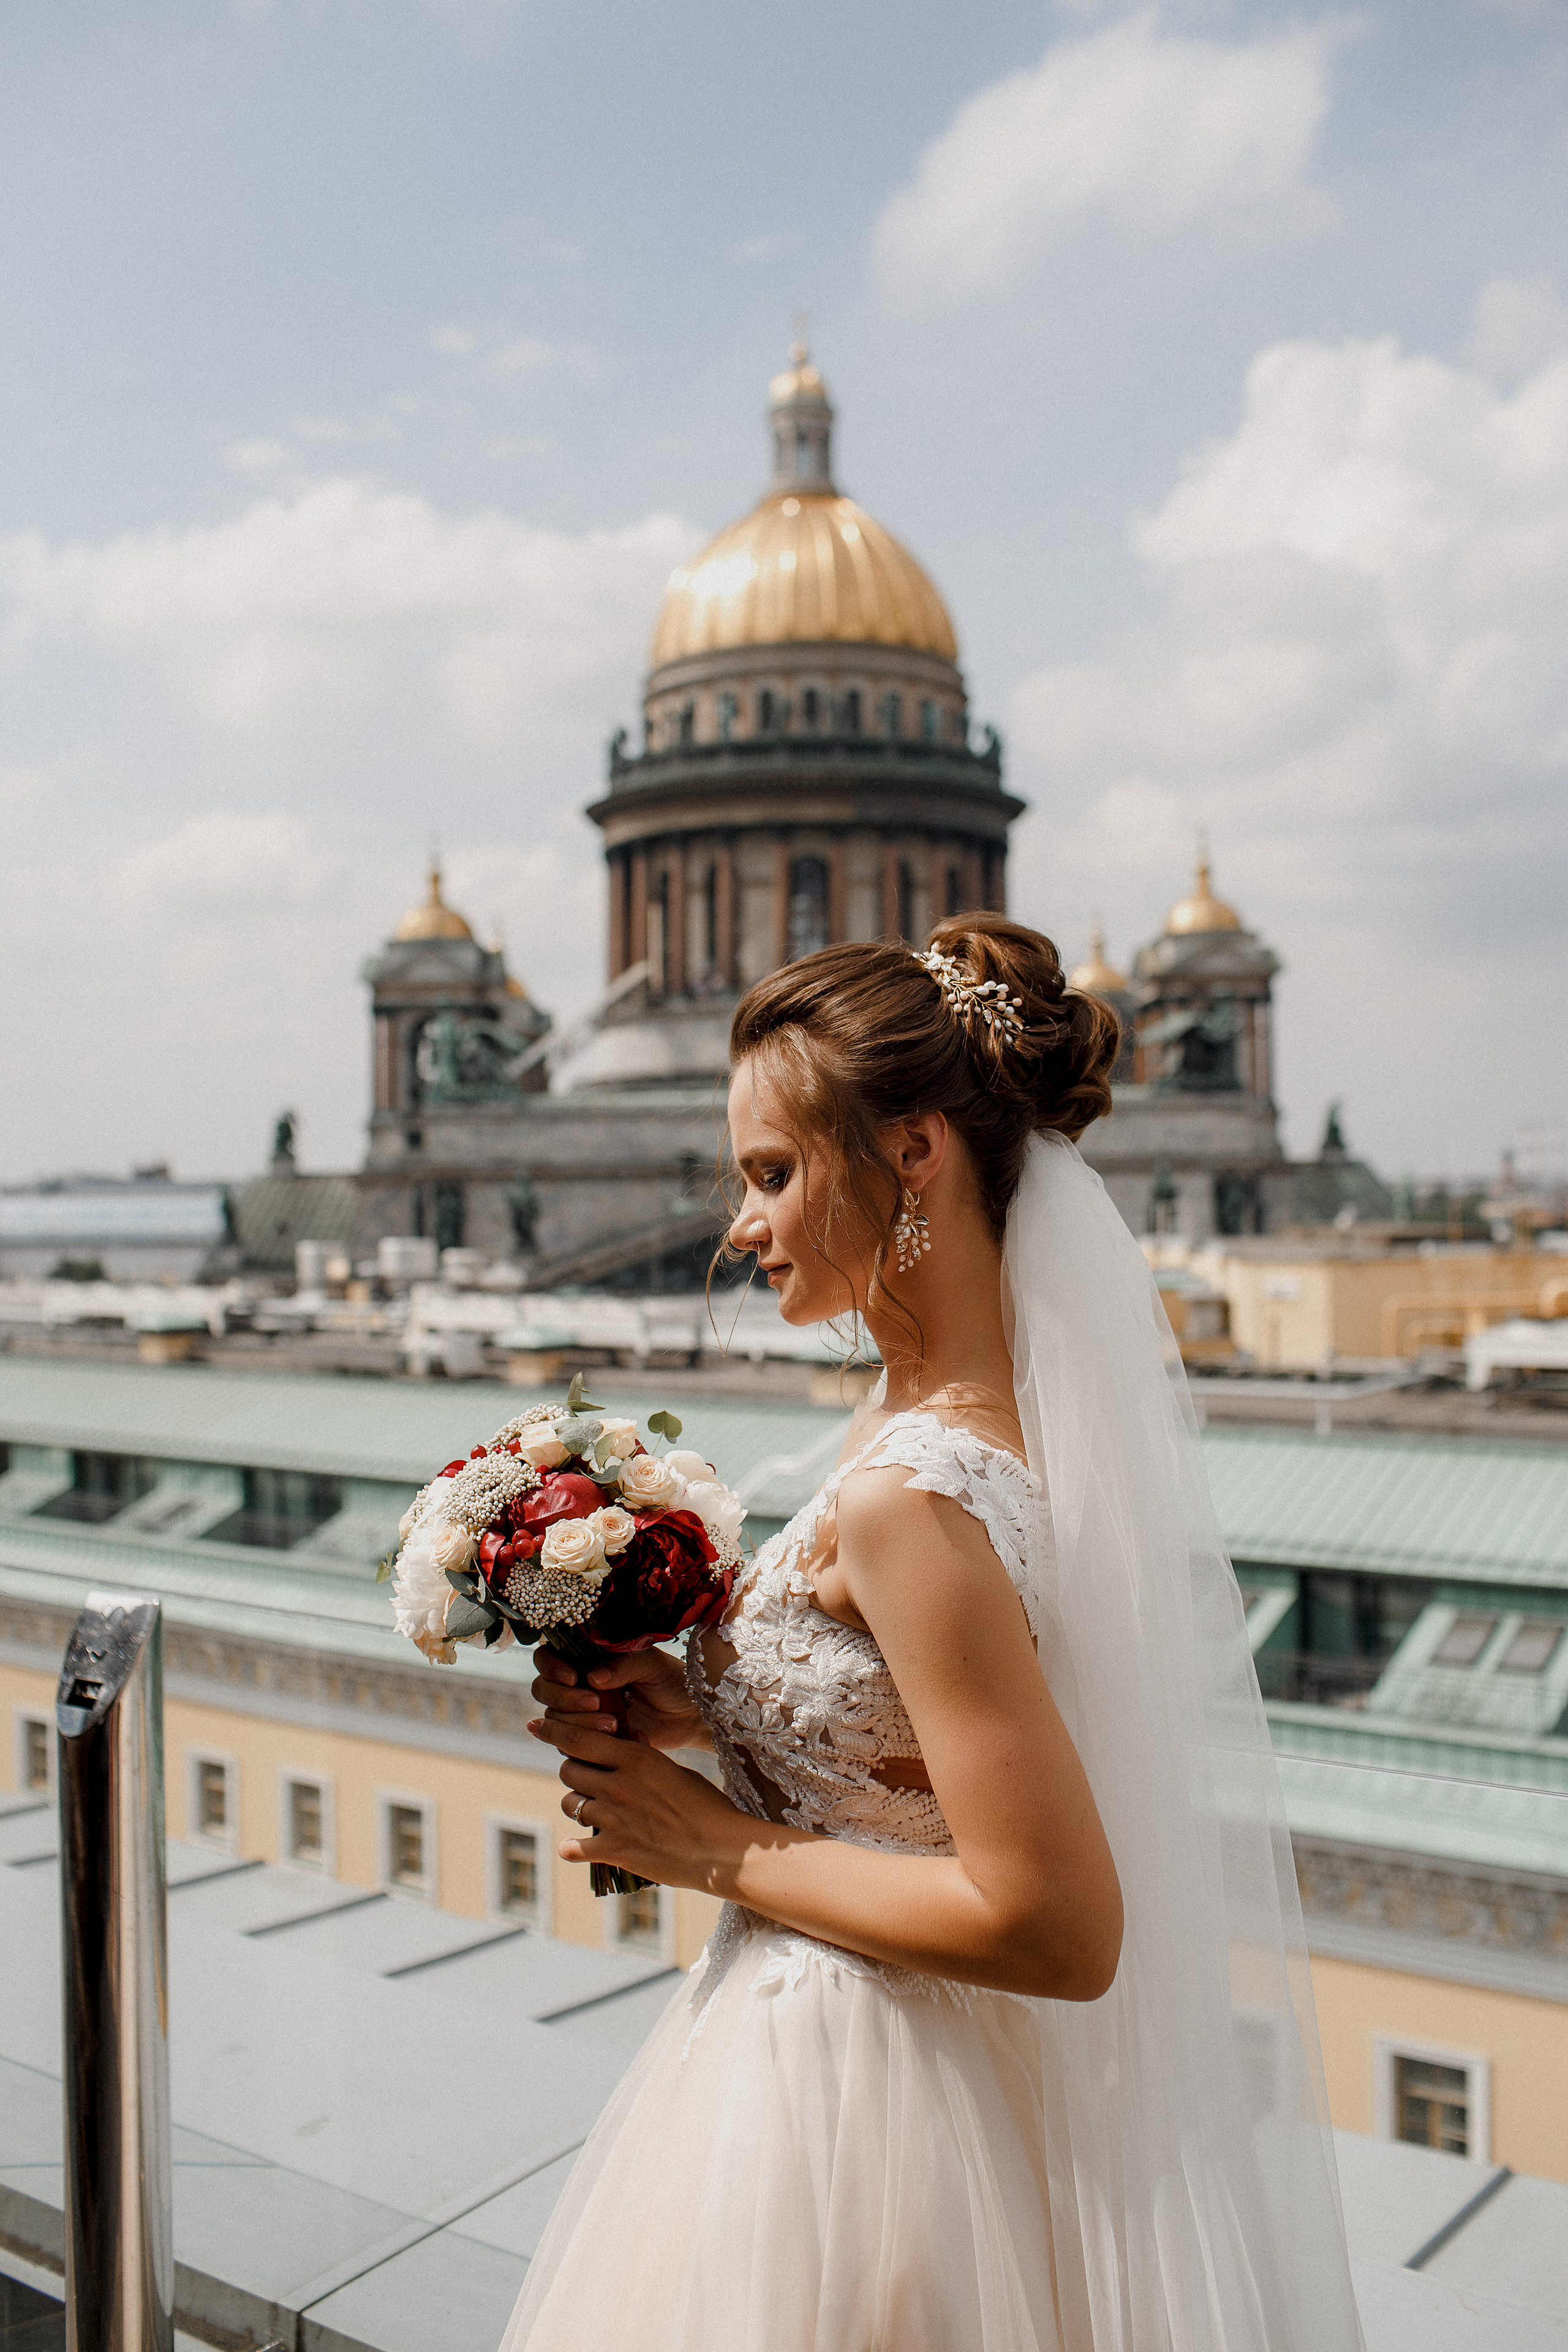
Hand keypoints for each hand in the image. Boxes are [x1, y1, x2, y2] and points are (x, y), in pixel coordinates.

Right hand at [528, 1644, 707, 1755]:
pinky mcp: (592, 1740)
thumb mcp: (653, 1664)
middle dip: (564, 1699)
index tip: (574, 1677)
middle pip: (543, 1690)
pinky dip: (594, 1744)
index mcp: (588, 1658)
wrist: (691, 1716)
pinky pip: (574, 1746)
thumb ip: (623, 1664)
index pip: (547, 1658)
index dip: (551, 1667)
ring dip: (579, 1724)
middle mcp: (579, 1685)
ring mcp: (583, 1714)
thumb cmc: (674, 1681)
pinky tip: (627, 1737)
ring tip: (614, 1725)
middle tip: (595, 1703)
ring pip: (555, 1720)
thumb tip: (593, 1677)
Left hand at [543, 1711, 749, 1887]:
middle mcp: (618, 1784)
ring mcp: (613, 1818)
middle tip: (586, 1778)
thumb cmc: (705, 1806)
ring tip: (593, 1811)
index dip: (553, 1730)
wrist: (720, 1849)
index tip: (536, 1725)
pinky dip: (572, 1847)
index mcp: (635, 1758)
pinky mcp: (613, 1850)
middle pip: (569, 1770)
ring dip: (578, 1805)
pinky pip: (574, 1847)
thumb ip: (642, 1760)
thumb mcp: (674, 1770)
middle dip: (574, 1772)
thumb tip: (624, 1746)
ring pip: (571, 1804)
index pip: (579, 1738)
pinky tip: (573, 1847)